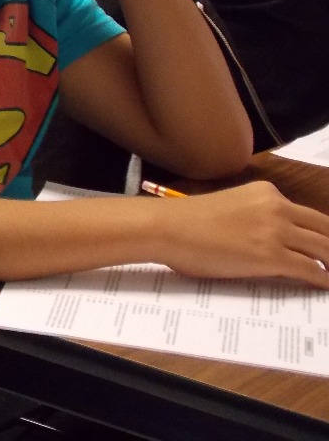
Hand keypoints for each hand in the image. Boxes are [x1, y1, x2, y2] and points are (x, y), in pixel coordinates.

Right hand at [156, 181, 328, 288]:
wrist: (166, 227)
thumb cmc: (187, 222)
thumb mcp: (231, 208)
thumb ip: (257, 218)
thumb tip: (272, 242)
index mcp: (266, 192)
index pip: (311, 215)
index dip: (326, 234)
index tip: (328, 247)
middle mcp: (276, 207)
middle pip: (326, 230)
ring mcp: (276, 231)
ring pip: (324, 249)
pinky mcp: (272, 256)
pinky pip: (311, 270)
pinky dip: (324, 280)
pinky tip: (326, 286)